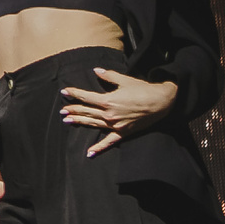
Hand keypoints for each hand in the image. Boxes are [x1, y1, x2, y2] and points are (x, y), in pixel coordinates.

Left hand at [61, 68, 179, 155]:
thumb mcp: (124, 80)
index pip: (86, 97)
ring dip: (80, 122)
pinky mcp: (123, 132)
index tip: (64, 91)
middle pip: (87, 111)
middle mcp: (109, 114)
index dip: (74, 93)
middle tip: (63, 110)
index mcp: (108, 101)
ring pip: (93, 124)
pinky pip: (109, 141)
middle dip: (73, 109)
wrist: (162, 102)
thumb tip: (96, 70)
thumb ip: (108, 76)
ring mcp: (115, 125)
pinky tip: (89, 153)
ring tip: (68, 121)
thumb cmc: (143, 89)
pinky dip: (99, 147)